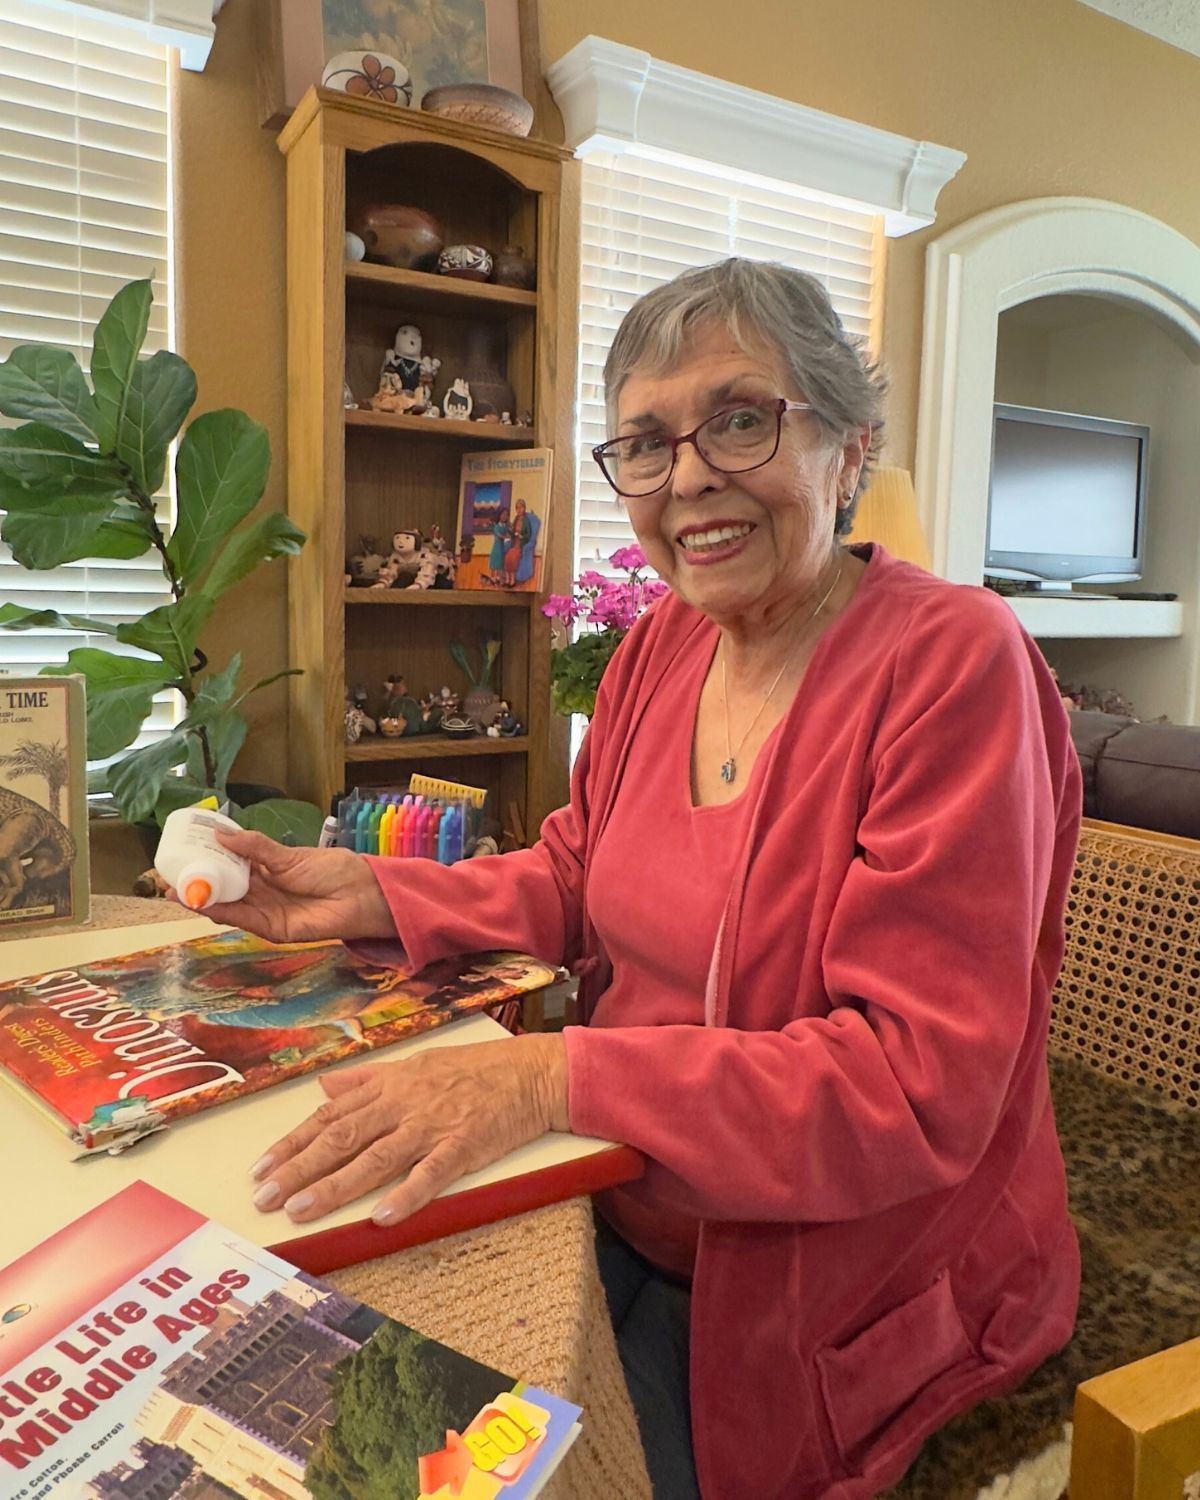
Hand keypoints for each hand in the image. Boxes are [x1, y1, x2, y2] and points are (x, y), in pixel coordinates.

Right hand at [172, 828, 395, 943]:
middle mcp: (262, 891)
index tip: (182, 851)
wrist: (361, 895)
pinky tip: (198, 902)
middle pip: (223, 887)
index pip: (230, 864)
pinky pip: (240, 920)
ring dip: (200, 898)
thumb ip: (255, 847)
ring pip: (226, 905)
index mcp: (267, 869)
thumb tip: (220, 834)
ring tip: (173, 888)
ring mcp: (265, 911)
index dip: (207, 860)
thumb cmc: (332, 869)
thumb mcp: (288, 855)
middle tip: (168, 873)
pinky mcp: (270, 929)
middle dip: (196, 882)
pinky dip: (218, 912)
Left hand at [249, 1033, 569, 1225]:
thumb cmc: (474, 1070)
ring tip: (302, 1209)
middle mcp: (404, 1104)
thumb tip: (326, 1086)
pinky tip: (381, 1217)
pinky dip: (406, 1194)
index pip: (330, 1116)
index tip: (261, 1168)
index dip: (293, 1142)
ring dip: (336, 1185)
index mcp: (390, 1086)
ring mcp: (433, 1125)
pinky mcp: (464, 1145)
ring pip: (376, 1157)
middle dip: (299, 1168)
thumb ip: (368, 1080)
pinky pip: (431, 1172)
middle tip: (265, 1197)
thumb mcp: (416, 1064)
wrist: (531, 1073)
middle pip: (342, 1138)